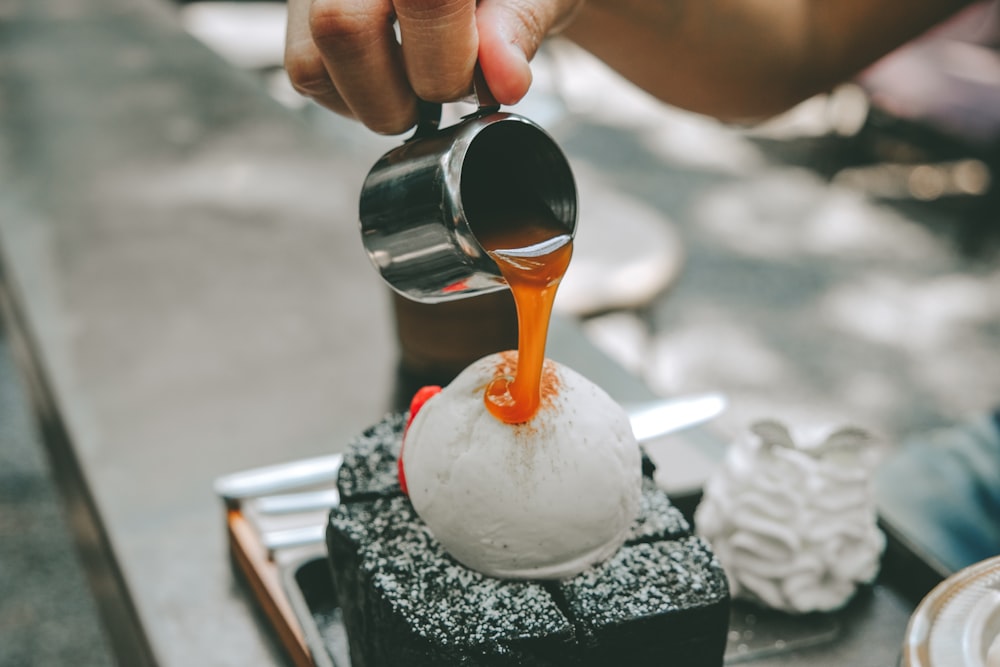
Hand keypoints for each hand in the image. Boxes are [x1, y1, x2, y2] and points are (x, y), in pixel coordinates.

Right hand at [284, 0, 580, 134]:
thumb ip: (519, 26)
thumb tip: (503, 81)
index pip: (425, 0)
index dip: (450, 61)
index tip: (484, 83)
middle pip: (342, 27)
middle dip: (402, 93)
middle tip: (445, 93)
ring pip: (312, 59)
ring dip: (375, 101)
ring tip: (420, 81)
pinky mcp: (299, 5)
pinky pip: (305, 69)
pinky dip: (351, 95)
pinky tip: (393, 75)